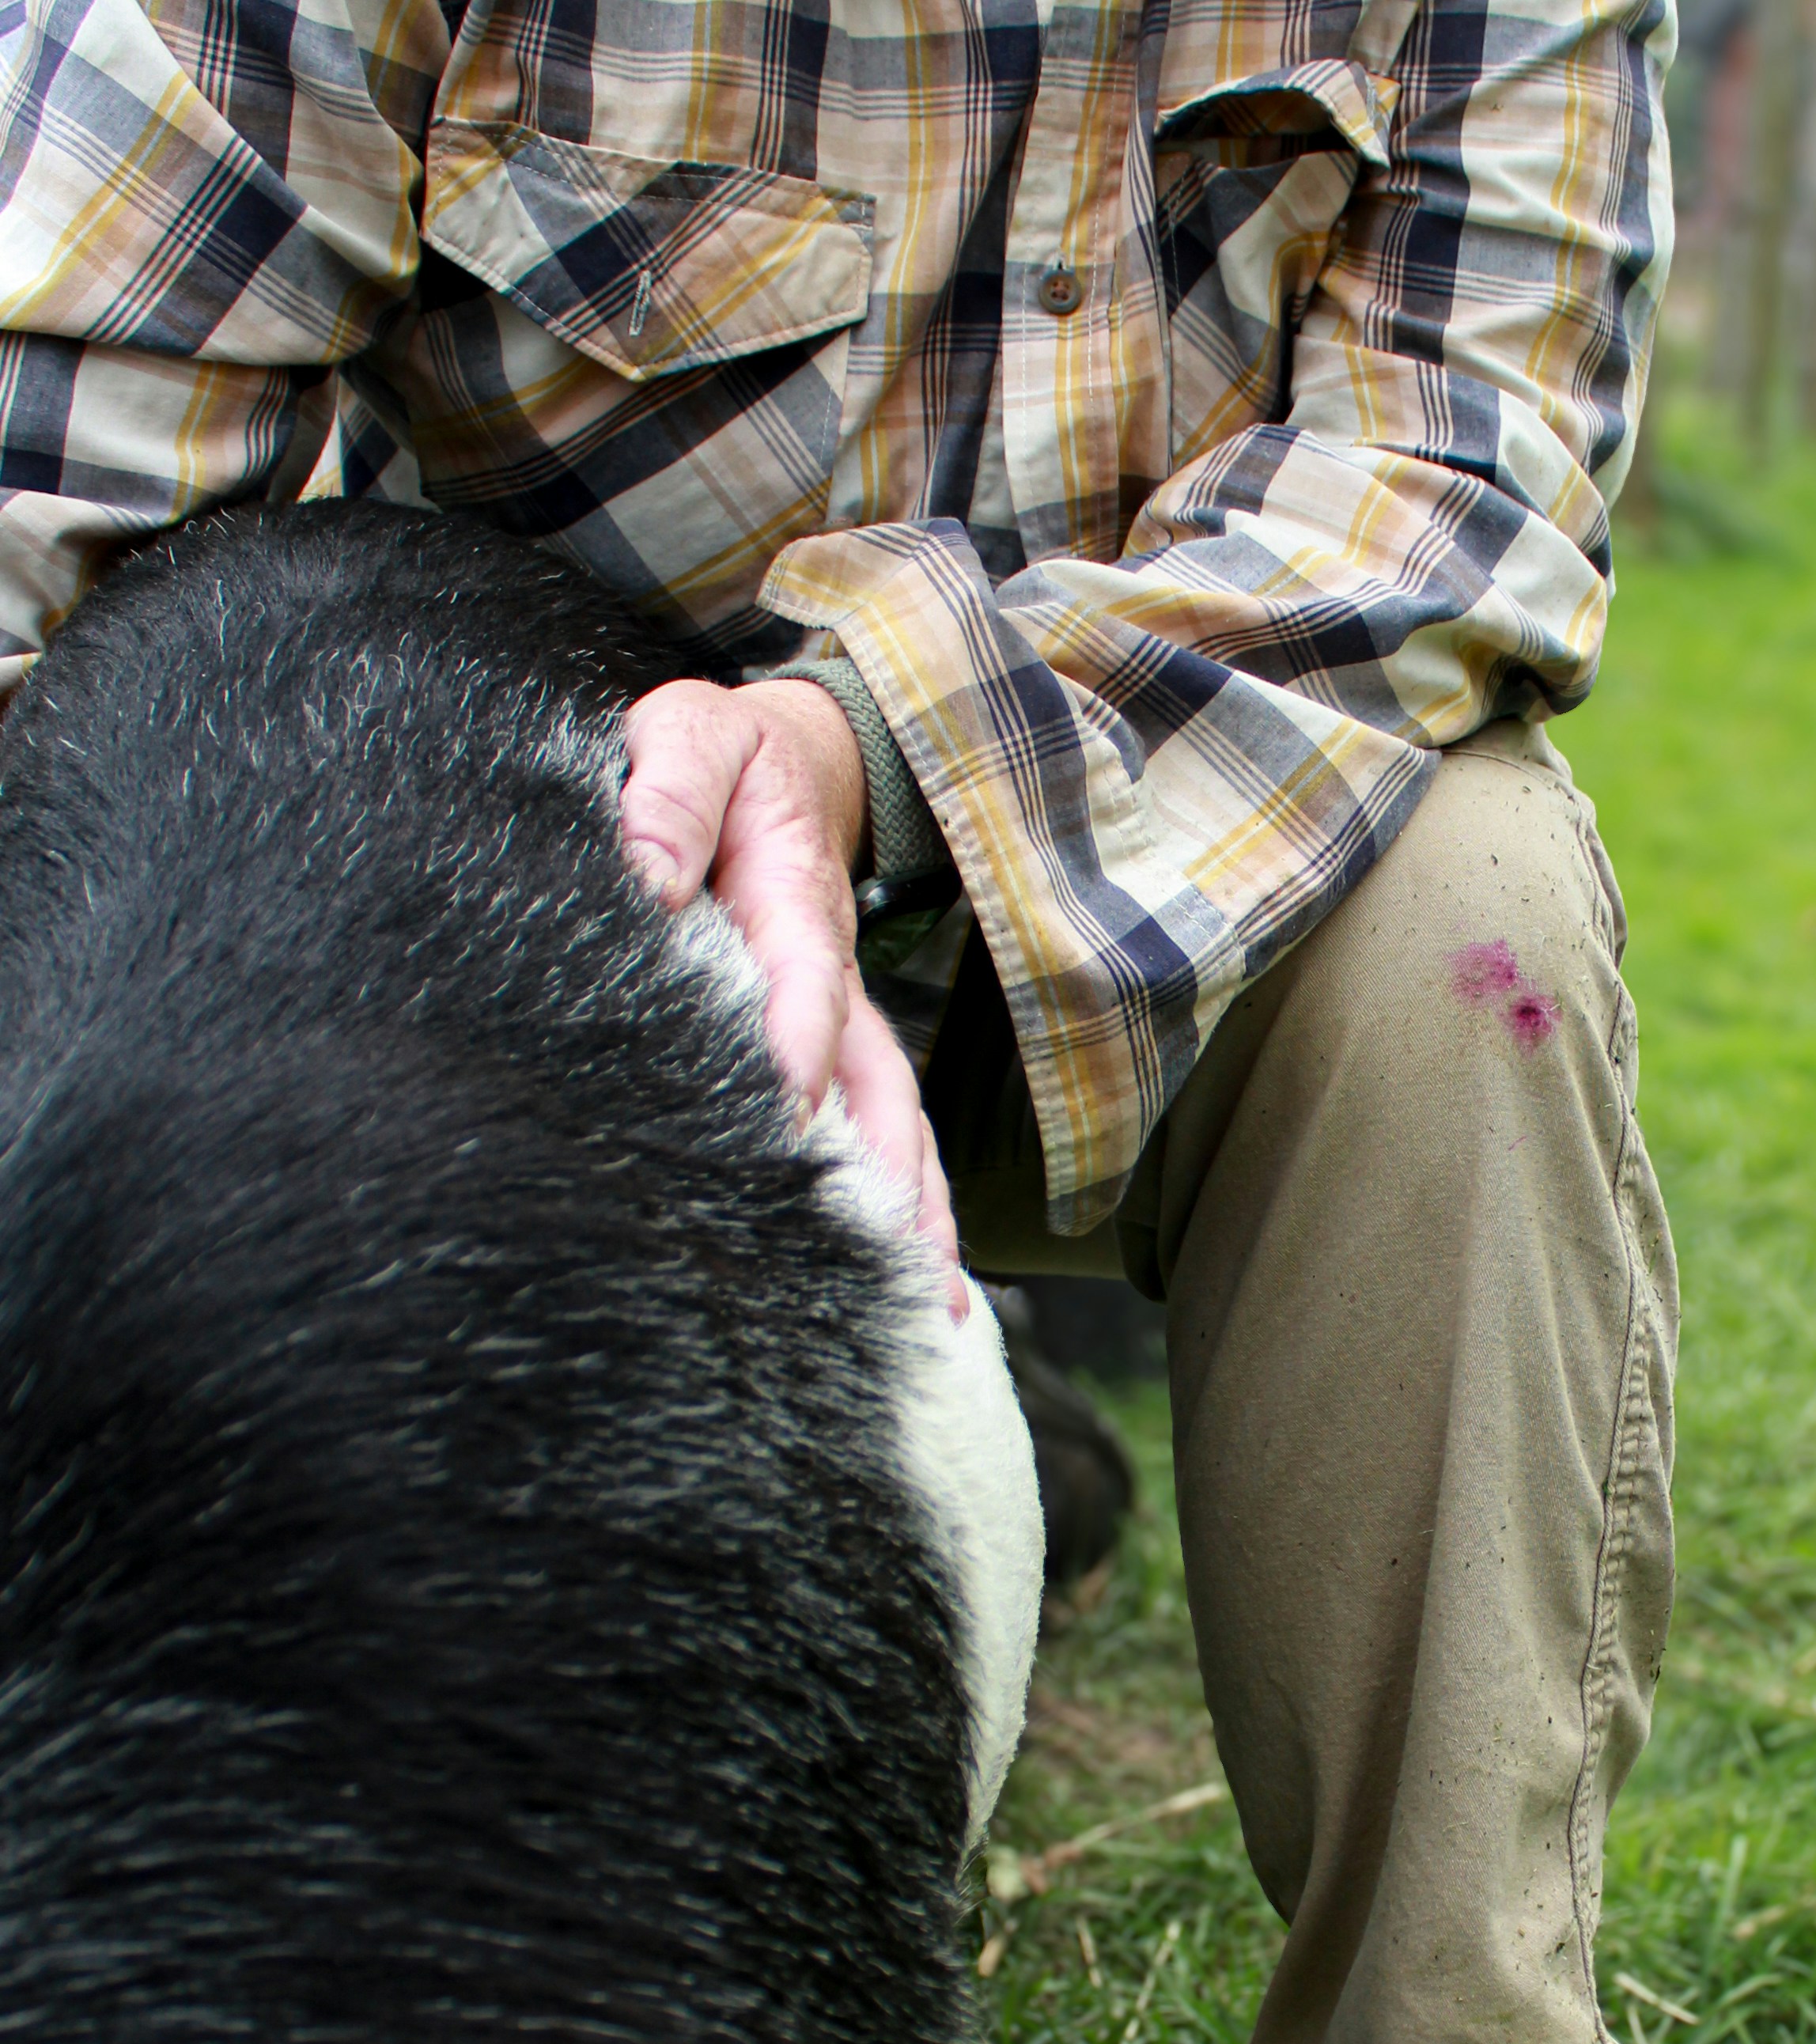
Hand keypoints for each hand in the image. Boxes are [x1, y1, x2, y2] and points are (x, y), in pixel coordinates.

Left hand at [619, 679, 963, 1312]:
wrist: (783, 760)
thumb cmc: (719, 755)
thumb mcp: (685, 735)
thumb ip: (668, 791)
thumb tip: (649, 877)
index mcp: (791, 898)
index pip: (803, 973)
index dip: (800, 1033)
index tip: (792, 1096)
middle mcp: (834, 979)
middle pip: (877, 1081)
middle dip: (890, 1168)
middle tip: (893, 1252)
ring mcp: (846, 1027)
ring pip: (895, 1128)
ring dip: (919, 1217)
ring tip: (937, 1308)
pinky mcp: (840, 1060)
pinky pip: (886, 1143)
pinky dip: (912, 1219)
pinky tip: (926, 1298)